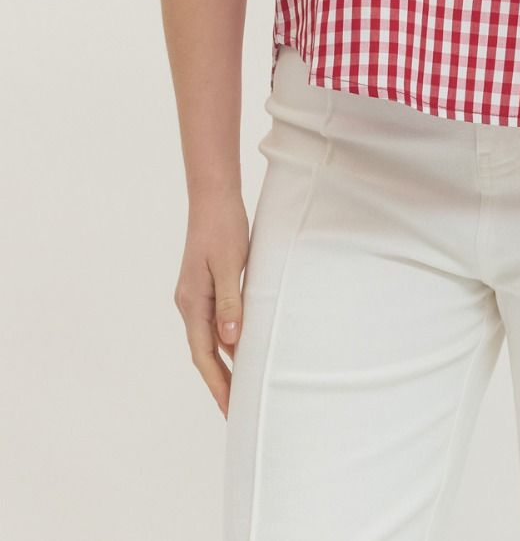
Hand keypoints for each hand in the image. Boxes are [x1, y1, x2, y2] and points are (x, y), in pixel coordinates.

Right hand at [174, 185, 249, 418]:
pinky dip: (228, 341)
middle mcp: (189, 303)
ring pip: (210, 339)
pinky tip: (242, 350)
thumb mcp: (229, 265)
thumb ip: (230, 303)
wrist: (213, 197)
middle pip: (204, 353)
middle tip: (237, 411)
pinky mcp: (205, 287)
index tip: (230, 409)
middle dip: (220, 382)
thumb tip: (231, 341)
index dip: (217, 384)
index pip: (203, 354)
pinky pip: (215, 323)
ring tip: (242, 389)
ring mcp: (195, 296)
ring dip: (224, 364)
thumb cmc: (223, 227)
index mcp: (191, 302)